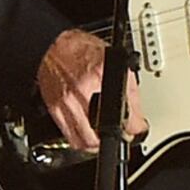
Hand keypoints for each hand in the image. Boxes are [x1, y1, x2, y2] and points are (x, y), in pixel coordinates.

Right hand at [37, 28, 145, 155]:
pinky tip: (87, 133)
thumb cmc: (80, 49)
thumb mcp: (113, 59)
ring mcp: (68, 103)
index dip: (135, 125)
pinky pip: (71, 137)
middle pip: (105, 132)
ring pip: (88, 141)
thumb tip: (136, 111)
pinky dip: (82, 141)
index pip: (125, 112)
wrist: (51, 47)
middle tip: (122, 133)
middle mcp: (84, 91)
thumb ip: (127, 86)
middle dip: (118, 136)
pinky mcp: (56, 110)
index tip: (138, 127)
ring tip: (105, 136)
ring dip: (100, 142)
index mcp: (101, 75)